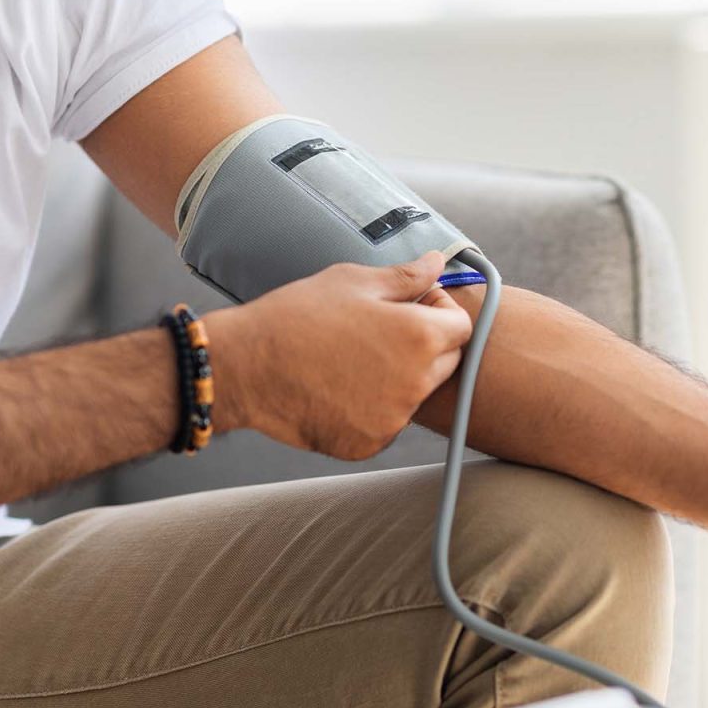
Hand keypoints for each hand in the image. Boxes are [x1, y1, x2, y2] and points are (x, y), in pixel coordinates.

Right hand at [205, 252, 472, 459]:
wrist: (244, 368)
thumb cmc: (296, 317)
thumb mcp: (353, 282)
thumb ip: (406, 277)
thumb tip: (438, 263)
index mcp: (419, 337)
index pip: (462, 327)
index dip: (440, 311)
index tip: (412, 305)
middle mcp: (415, 384)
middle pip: (446, 363)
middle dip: (425, 345)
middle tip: (377, 332)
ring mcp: (393, 419)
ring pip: (414, 394)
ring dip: (398, 378)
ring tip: (350, 359)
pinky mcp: (370, 444)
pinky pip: (386, 422)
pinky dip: (372, 408)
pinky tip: (338, 387)